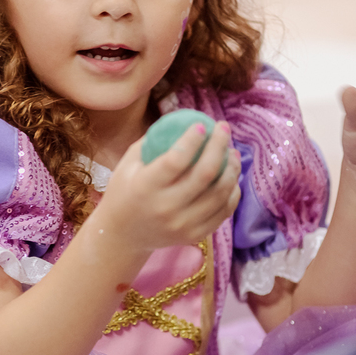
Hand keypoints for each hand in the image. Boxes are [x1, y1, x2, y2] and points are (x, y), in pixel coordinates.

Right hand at [99, 121, 241, 251]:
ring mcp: (183, 225)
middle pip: (204, 174)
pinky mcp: (195, 235)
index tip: (201, 125)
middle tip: (223, 128)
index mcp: (145, 187)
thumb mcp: (128, 164)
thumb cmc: (124, 192)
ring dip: (232, 168)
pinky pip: (223, 211)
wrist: (123, 235)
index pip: (176, 160)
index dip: (192, 140)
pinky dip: (232, 191)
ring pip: (220, 193)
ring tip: (233, 152)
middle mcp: (166, 208)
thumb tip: (182, 119)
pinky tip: (231, 176)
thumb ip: (153, 142)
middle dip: (219, 145)